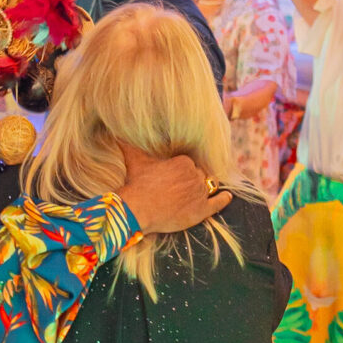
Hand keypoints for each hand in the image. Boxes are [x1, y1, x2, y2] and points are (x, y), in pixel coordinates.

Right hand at [117, 145, 232, 234]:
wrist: (138, 209)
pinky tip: (227, 196)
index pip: (189, 163)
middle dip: (192, 178)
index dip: (181, 169)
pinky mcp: (202, 210)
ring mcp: (200, 193)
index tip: (174, 174)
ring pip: (208, 186)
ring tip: (202, 189)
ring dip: (205, 187)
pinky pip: (218, 203)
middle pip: (199, 174)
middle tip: (182, 185)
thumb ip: (127, 143)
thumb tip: (115, 132)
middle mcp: (196, 176)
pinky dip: (224, 199)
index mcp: (184, 162)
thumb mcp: (134, 159)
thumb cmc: (137, 183)